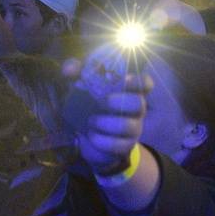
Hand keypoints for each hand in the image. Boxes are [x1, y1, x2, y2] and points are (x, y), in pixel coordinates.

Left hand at [71, 47, 150, 175]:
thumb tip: (69, 69)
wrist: (87, 139)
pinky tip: (91, 135)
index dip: (139, 81)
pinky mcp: (125, 146)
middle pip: (139, 103)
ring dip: (106, 123)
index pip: (145, 84)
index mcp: (128, 92)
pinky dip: (101, 140)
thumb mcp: (80, 86)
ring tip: (91, 121)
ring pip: (128, 126)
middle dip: (120, 102)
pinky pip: (117, 144)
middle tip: (103, 102)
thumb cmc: (89, 106)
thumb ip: (75, 73)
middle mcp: (135, 110)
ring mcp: (132, 129)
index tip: (125, 79)